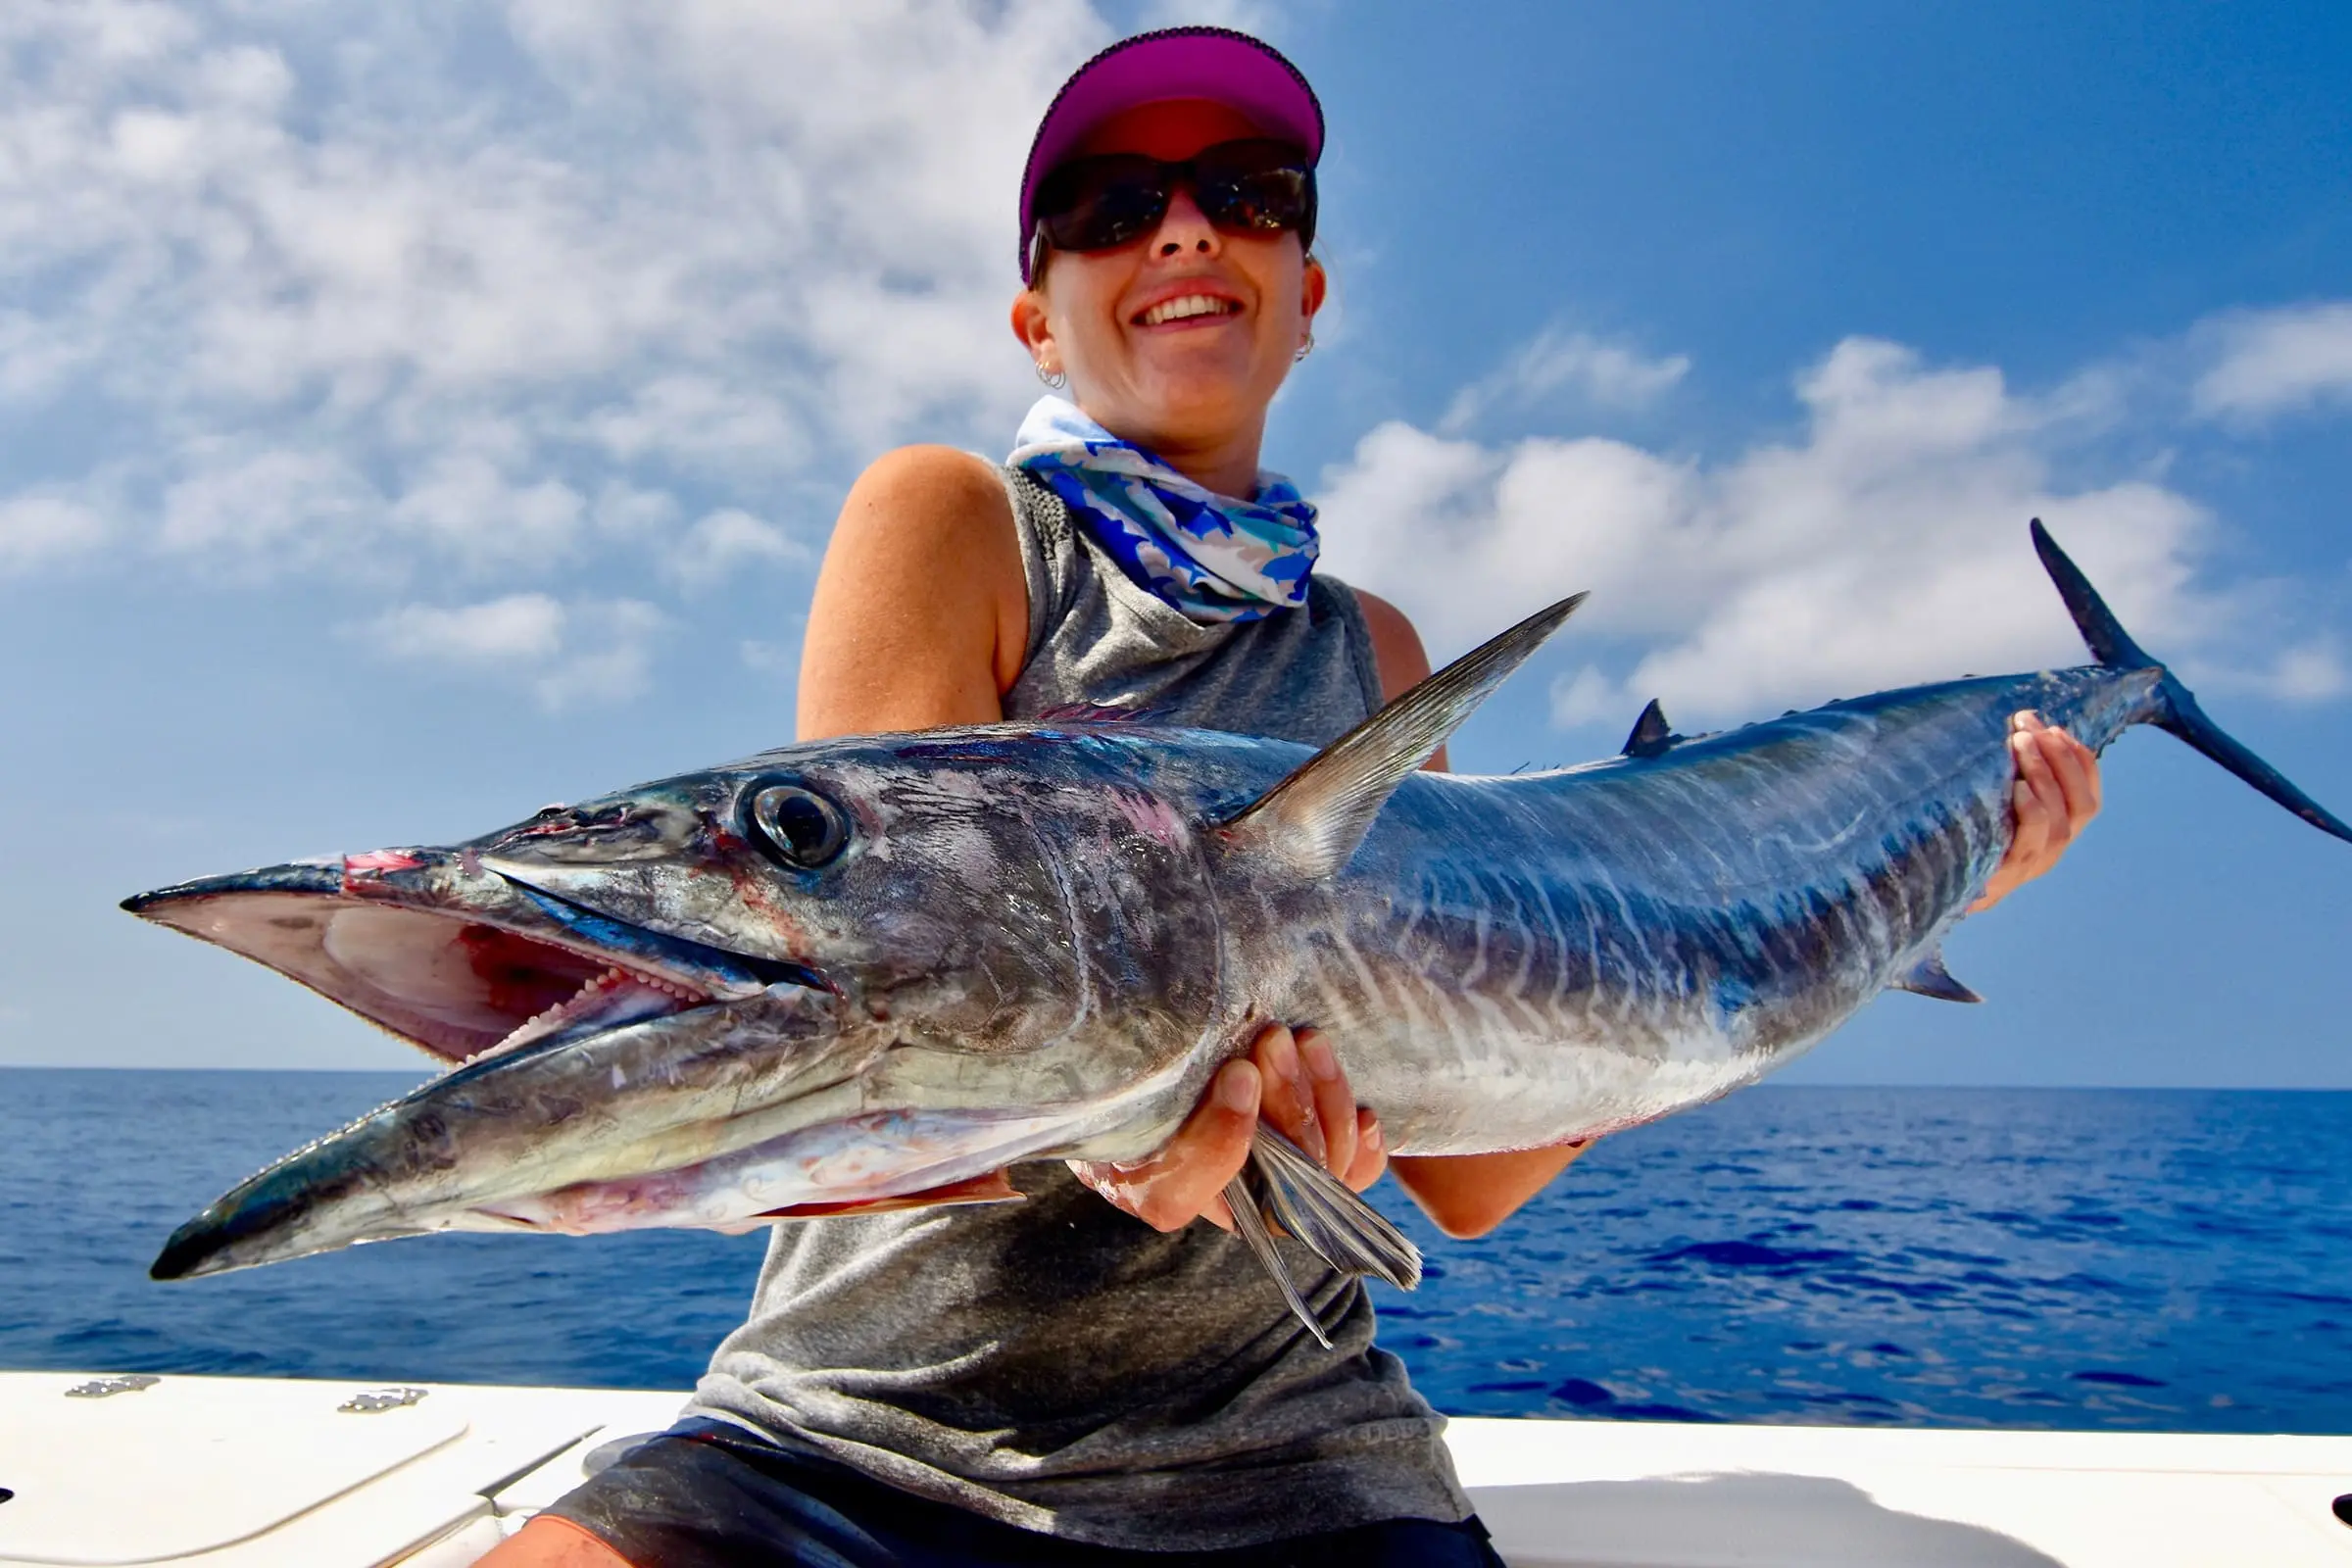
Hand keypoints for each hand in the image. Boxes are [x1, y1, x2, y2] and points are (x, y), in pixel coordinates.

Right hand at [1069, 1024, 1386, 1231]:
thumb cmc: (1114, 1052)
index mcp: (1133, 1178)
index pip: (1179, 1196)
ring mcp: (1253, 1188)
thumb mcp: (1101, 1057)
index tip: (1240, 1075)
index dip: (1220, 1146)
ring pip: (1307, 1182)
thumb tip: (1088, 1007)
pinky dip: (1363, 1151)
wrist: (1142, 1052)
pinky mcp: (1297, 1171)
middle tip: (1278, 1039)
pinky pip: (1343, 1182)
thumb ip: (1113, 1056)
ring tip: (1308, 1042)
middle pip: (1260, 1187)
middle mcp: (1199, 1196)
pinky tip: (1368, 1115)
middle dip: (1283, 1109)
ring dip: (1321, 1107)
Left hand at [1969, 709, 2100, 912]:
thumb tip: (2013, 721)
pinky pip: (2030, 844)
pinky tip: (2016, 788)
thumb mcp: (1986, 798)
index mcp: (2057, 830)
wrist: (1924, 885)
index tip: (2052, 726)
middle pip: (2083, 805)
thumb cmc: (1955, 830)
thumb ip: (2007, 771)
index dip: (2078, 759)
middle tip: (2027, 728)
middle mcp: (2052, 850)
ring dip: (2044, 775)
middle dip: (2060, 758)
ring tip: (2019, 742)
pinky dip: (2031, 812)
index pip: (2089, 793)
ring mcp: (2030, 866)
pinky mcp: (2004, 878)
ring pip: (2060, 823)